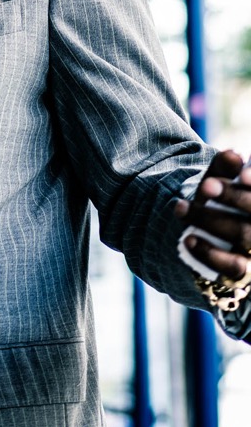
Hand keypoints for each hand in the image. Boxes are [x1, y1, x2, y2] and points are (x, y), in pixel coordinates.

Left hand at [175, 149, 250, 282]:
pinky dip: (210, 253)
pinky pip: (234, 266)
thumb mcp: (220, 182)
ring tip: (181, 208)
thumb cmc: (220, 203)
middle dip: (231, 196)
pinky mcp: (246, 273)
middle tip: (206, 186)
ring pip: (243, 234)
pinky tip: (189, 239)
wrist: (211, 240)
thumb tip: (233, 154)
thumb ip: (224, 169)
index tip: (242, 175)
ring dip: (210, 220)